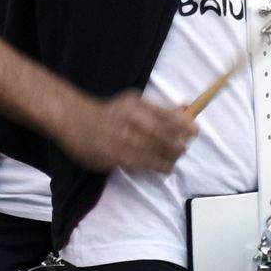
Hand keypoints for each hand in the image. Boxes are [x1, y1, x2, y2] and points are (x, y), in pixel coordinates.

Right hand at [74, 92, 196, 173]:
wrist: (75, 120)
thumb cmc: (110, 112)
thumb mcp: (134, 102)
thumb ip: (159, 108)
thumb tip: (186, 108)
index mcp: (138, 105)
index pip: (169, 117)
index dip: (185, 126)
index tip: (194, 132)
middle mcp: (131, 121)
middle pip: (165, 137)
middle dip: (178, 146)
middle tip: (182, 149)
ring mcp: (123, 139)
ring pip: (156, 153)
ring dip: (170, 158)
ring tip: (173, 160)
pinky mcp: (115, 156)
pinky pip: (143, 164)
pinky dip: (157, 166)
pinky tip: (163, 168)